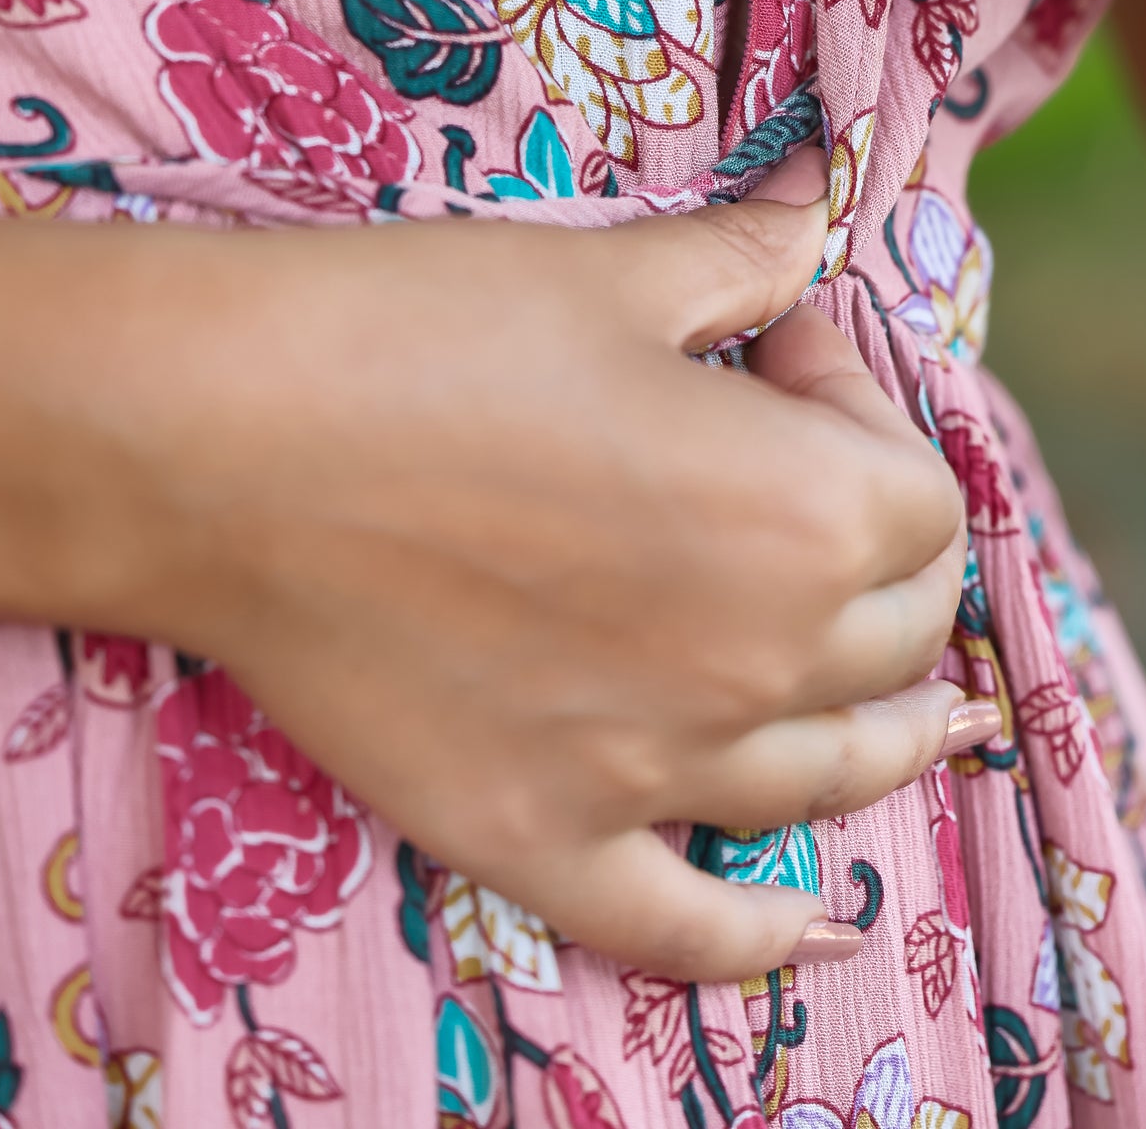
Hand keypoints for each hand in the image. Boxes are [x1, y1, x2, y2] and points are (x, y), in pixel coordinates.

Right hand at [171, 163, 970, 981]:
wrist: (225, 447)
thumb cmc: (425, 334)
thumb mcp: (609, 276)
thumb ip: (747, 260)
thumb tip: (821, 208)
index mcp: (803, 516)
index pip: (920, 492)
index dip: (860, 408)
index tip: (772, 356)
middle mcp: (761, 666)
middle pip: (898, 637)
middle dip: (874, 547)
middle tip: (788, 475)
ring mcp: (656, 774)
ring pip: (832, 775)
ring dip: (876, 722)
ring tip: (895, 697)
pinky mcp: (546, 840)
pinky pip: (691, 926)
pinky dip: (764, 937)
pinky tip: (816, 930)